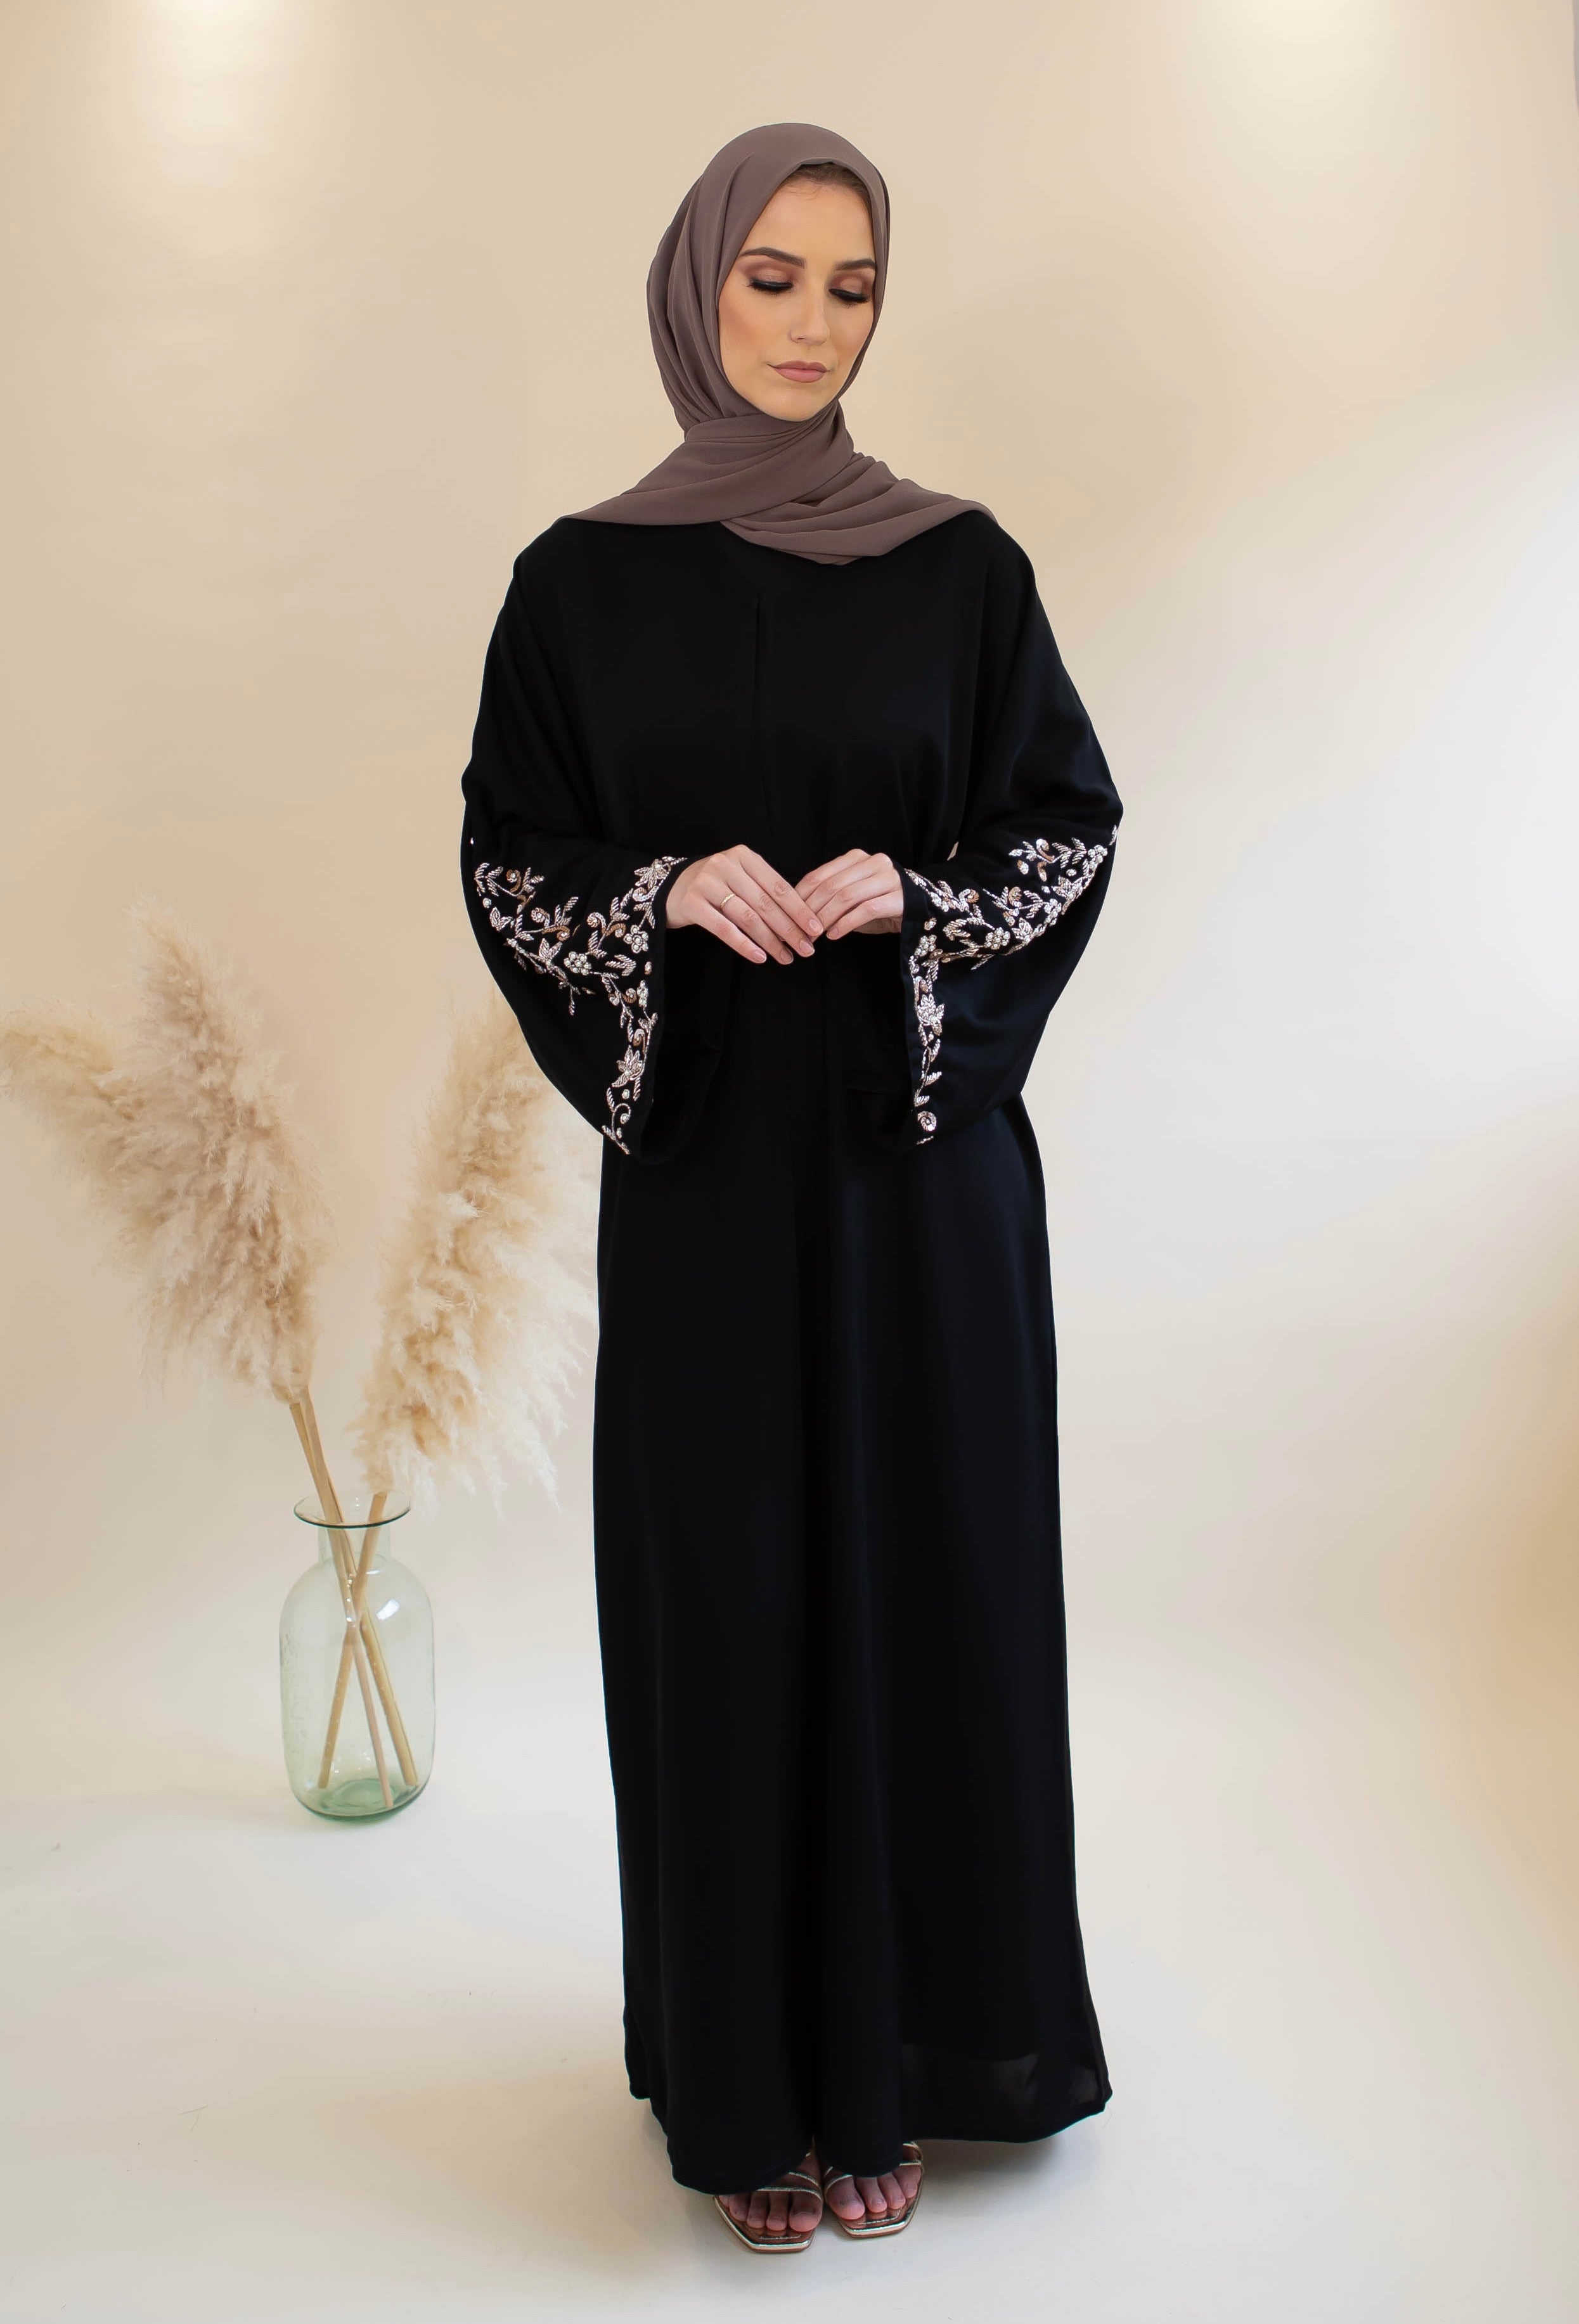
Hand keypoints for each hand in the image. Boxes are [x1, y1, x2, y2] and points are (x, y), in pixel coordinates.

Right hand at [665, 845, 823, 964]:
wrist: (669, 889)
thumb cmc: (714, 886)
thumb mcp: (739, 878)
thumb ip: (764, 890)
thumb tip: (800, 920)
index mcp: (744, 856)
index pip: (778, 886)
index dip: (799, 909)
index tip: (816, 929)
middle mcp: (726, 865)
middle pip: (766, 903)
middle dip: (789, 929)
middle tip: (806, 949)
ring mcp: (707, 883)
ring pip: (748, 917)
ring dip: (770, 940)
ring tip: (786, 957)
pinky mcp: (692, 904)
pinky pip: (724, 928)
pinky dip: (744, 945)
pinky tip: (760, 957)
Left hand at [794, 850, 904, 939]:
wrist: (921, 911)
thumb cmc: (880, 905)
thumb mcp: (852, 897)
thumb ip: (830, 897)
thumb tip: (798, 912)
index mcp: (856, 858)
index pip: (820, 875)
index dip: (801, 897)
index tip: (788, 916)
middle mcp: (873, 862)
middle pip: (831, 886)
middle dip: (811, 911)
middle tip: (800, 930)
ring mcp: (888, 878)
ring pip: (846, 896)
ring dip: (826, 918)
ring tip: (816, 935)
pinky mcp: (900, 896)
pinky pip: (866, 909)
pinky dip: (846, 923)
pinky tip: (835, 935)